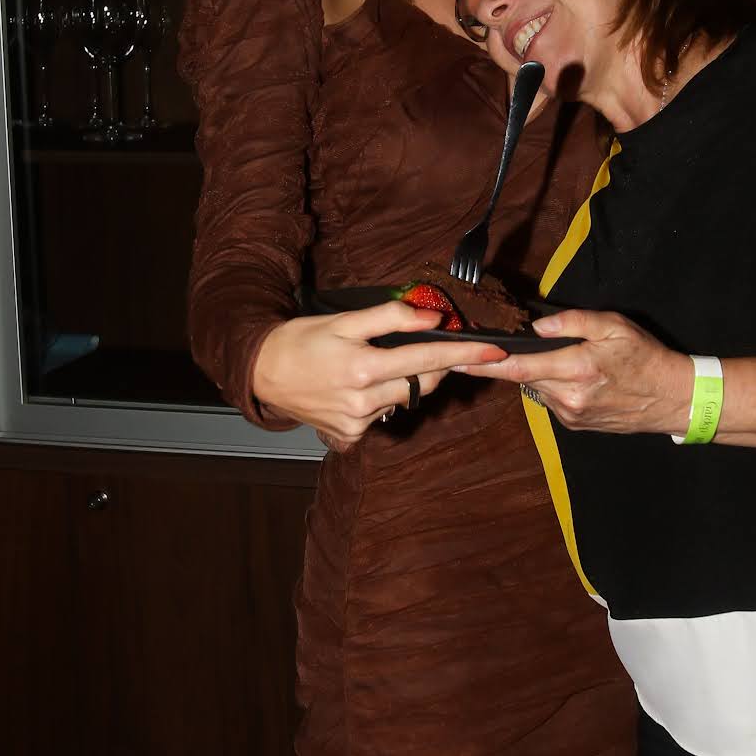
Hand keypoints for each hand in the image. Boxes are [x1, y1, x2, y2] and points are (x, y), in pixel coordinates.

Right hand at [253, 303, 504, 448]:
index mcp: (364, 368)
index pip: (427, 360)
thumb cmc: (302, 340)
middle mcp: (364, 402)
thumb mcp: (343, 320)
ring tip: (369, 367)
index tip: (494, 350)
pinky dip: (380, 400)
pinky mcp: (349, 438)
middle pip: (422, 384)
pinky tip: (354, 389)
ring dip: (401, 382)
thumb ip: (389, 318)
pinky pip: (382, 417)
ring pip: (403, 400)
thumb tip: (432, 318)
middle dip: (431, 366)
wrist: (261, 373)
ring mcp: (357, 424)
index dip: (464, 354)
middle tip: (420, 348)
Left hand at [456, 309, 688, 434]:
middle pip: (521, 378)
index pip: (518, 367)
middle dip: (504, 364)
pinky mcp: (574, 424)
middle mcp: (569, 397)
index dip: (485, 364)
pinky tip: (572, 376)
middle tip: (486, 350)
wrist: (672, 399)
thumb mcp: (614, 326)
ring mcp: (570, 415)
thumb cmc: (646, 358)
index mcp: (577, 369)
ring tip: (556, 358)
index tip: (458, 359)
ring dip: (534, 372)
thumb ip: (574, 322)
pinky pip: (550, 400)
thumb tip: (539, 324)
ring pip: (535, 388)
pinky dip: (551, 385)